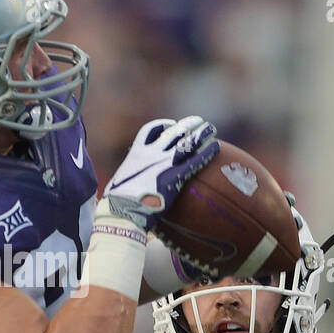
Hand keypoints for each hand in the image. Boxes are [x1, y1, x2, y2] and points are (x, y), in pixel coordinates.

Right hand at [104, 116, 219, 229]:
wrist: (121, 210)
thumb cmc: (117, 203)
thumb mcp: (118, 183)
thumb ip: (127, 180)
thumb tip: (123, 190)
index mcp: (136, 153)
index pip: (149, 131)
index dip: (161, 126)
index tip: (170, 125)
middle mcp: (151, 153)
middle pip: (172, 132)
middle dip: (185, 125)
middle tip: (196, 122)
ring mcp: (164, 163)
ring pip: (185, 141)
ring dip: (199, 133)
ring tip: (210, 129)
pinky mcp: (174, 176)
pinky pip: (194, 160)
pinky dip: (206, 153)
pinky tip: (216, 147)